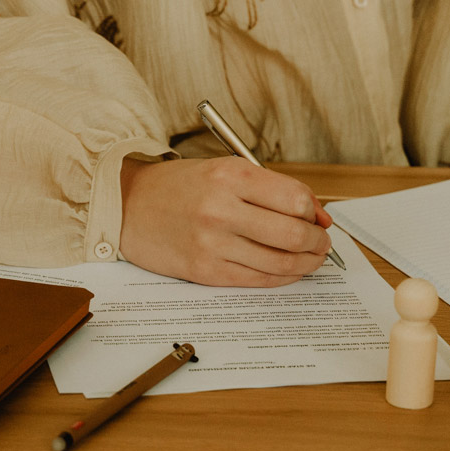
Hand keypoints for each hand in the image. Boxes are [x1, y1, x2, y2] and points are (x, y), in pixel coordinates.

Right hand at [118, 157, 333, 286]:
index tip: (318, 219)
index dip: (315, 213)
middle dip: (317, 243)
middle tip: (320, 243)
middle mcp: (221, 208)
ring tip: (309, 259)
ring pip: (280, 262)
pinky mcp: (204, 271)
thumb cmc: (180, 187)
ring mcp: (212, 243)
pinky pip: (257, 279)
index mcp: (230, 175)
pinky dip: (280, 278)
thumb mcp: (225, 171)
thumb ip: (271, 190)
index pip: (296, 199)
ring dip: (305, 264)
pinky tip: (286, 271)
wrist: (129, 206)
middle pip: (292, 234)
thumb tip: (319, 216)